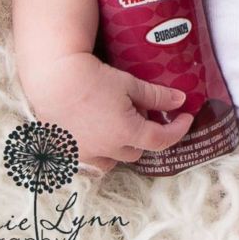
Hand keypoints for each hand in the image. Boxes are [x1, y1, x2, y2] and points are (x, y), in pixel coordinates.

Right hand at [26, 52, 194, 173]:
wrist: (52, 79)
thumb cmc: (92, 78)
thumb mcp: (130, 84)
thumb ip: (157, 96)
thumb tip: (180, 101)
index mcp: (126, 133)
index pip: (161, 140)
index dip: (177, 130)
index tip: (185, 118)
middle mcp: (106, 149)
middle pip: (137, 151)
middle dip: (146, 136)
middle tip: (147, 115)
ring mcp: (85, 153)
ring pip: (113, 160)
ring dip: (122, 147)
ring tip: (121, 125)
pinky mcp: (67, 152)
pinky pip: (90, 160)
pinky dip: (99, 152)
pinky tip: (97, 133)